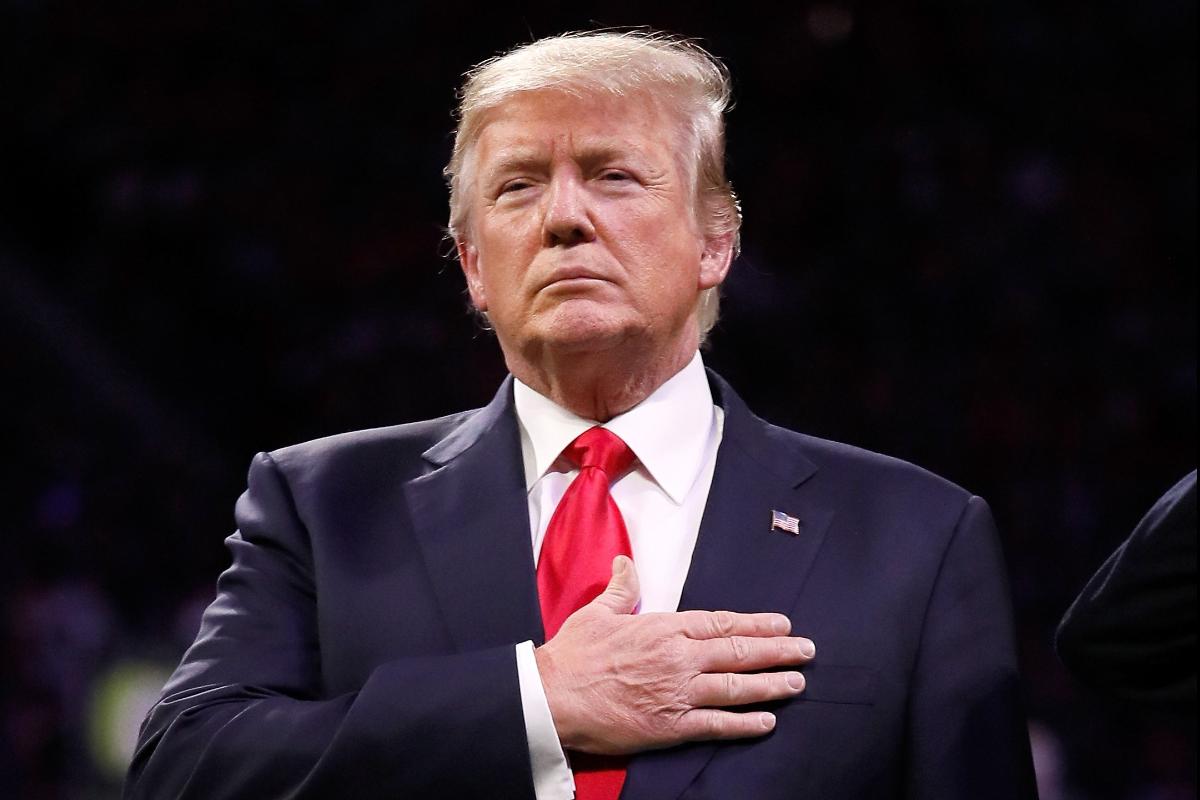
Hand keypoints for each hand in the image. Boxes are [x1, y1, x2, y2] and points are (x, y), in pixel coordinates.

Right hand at [534, 556, 815, 754]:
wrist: (553, 696)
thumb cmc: (573, 655)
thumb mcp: (597, 612)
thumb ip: (621, 588)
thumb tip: (625, 563)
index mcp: (664, 628)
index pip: (722, 623)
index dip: (756, 624)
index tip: (782, 623)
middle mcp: (678, 658)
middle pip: (739, 652)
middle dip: (778, 651)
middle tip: (806, 650)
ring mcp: (678, 692)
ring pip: (736, 687)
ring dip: (771, 684)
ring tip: (797, 683)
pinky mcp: (670, 725)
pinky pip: (717, 724)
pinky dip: (744, 723)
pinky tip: (767, 721)